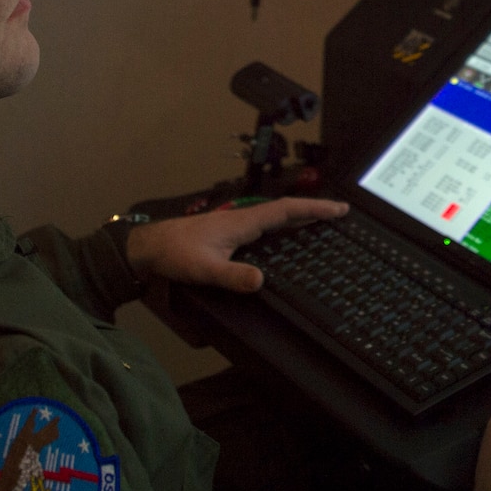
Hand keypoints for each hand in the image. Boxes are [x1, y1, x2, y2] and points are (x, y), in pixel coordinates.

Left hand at [123, 197, 347, 290]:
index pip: (287, 210)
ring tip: (320, 223)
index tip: (339, 209)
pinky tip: (283, 239)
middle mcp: (243, 219)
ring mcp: (236, 225)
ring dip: (299, 217)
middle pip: (286, 210)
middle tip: (340, 214)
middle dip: (314, 210)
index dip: (314, 208)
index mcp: (243, 222)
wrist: (150, 247)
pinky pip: (265, 226)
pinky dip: (282, 227)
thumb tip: (261, 282)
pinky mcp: (229, 233)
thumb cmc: (176, 254)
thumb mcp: (205, 269)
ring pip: (275, 217)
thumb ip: (232, 276)